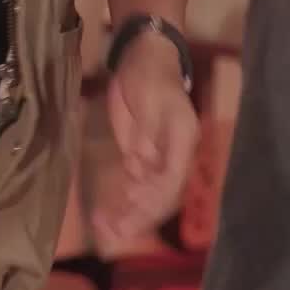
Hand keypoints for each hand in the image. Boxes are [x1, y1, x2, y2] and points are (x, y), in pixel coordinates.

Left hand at [94, 32, 198, 247]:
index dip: (154, 200)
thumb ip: (149, 131)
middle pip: (162, 193)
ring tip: (106, 229)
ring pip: (148, 194)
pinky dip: (122, 200)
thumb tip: (144, 163)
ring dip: (129, 213)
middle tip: (115, 231)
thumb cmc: (149, 75)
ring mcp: (158, 158)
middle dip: (140, 215)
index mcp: (183, 141)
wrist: (142, 58)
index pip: (173, 180)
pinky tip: (106, 215)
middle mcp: (175, 156)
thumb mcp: (151, 97)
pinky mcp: (140, 157)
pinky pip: (134, 185)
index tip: (133, 213)